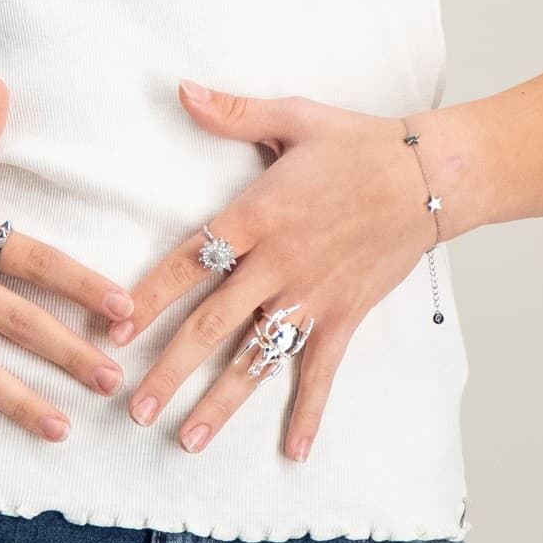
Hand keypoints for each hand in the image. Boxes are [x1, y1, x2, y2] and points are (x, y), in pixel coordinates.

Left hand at [109, 81, 453, 462]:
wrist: (431, 175)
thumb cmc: (358, 143)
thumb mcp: (292, 118)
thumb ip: (232, 113)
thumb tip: (181, 90)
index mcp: (254, 216)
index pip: (185, 262)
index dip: (146, 297)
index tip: (111, 329)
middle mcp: (276, 264)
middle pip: (210, 325)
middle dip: (169, 370)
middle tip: (133, 408)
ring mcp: (311, 296)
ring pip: (256, 358)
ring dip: (221, 402)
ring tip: (186, 440)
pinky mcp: (345, 314)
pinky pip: (322, 371)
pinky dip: (310, 413)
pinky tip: (295, 452)